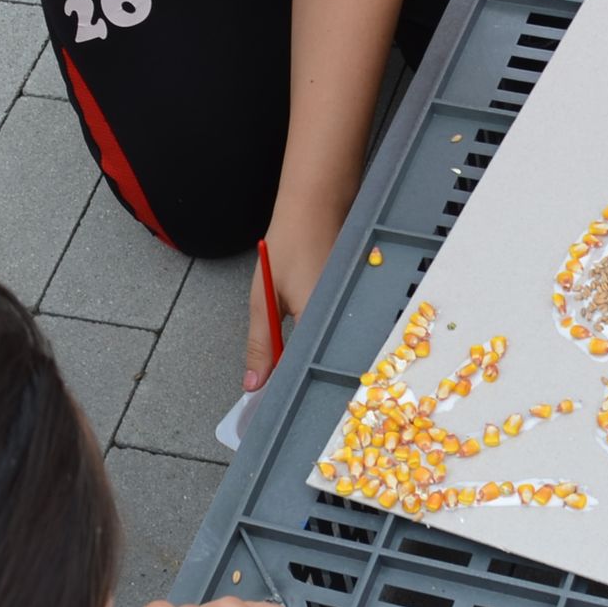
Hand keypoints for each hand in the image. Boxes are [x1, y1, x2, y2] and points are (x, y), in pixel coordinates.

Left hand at [246, 216, 336, 390]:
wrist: (316, 207)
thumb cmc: (290, 245)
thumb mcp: (265, 297)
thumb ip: (261, 343)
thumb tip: (254, 383)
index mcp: (318, 320)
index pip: (303, 371)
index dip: (284, 387)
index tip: (268, 400)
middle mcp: (342, 319)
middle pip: (321, 363)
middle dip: (299, 374)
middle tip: (277, 382)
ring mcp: (351, 310)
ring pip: (330, 347)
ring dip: (310, 354)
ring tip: (292, 357)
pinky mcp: (353, 303)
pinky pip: (337, 330)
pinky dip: (321, 335)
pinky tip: (310, 334)